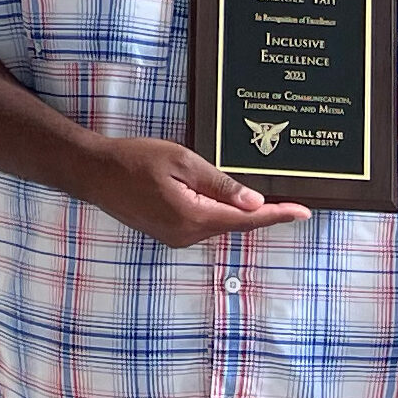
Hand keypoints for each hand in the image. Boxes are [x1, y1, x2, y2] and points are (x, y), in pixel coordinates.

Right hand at [84, 136, 310, 246]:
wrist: (94, 172)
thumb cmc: (134, 160)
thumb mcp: (183, 162)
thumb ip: (220, 184)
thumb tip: (254, 202)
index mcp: (193, 218)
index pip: (245, 220)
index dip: (277, 215)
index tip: (303, 213)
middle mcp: (185, 235)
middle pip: (234, 224)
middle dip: (261, 212)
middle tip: (290, 200)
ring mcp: (175, 237)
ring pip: (218, 224)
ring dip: (237, 212)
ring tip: (261, 197)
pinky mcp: (167, 232)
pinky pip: (202, 223)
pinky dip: (218, 212)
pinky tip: (227, 198)